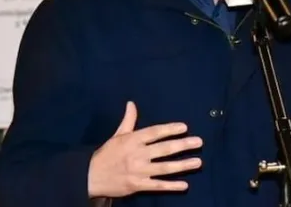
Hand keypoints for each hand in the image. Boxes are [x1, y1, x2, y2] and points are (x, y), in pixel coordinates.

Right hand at [87, 101, 202, 197]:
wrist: (91, 175)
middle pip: (163, 149)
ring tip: (198, 161)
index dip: (169, 129)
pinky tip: (185, 185)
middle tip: (199, 142)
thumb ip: (128, 120)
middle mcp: (137, 154)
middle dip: (182, 145)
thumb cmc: (107, 154)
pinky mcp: (138, 185)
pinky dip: (171, 186)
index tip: (184, 127)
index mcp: (132, 140)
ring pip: (164, 167)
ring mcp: (138, 171)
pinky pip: (157, 185)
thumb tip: (132, 103)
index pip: (154, 132)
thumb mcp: (117, 135)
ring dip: (182, 165)